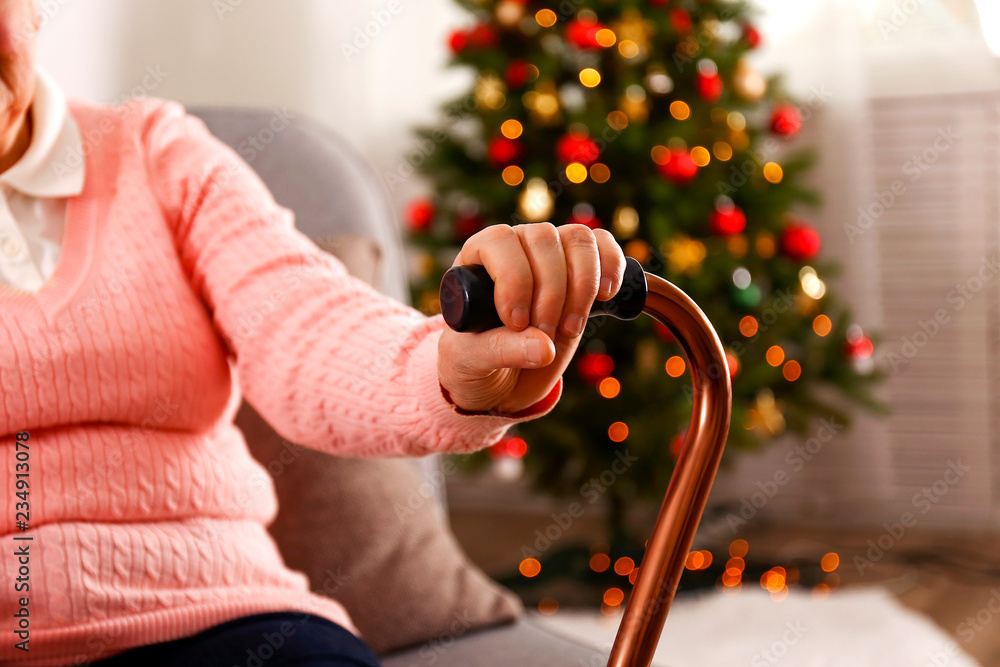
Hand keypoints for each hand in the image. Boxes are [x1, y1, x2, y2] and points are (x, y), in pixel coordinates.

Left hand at [438, 222, 625, 414]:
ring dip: (582, 285)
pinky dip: (612, 266)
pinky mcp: (582, 269)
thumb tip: (544, 347)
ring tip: (569, 328)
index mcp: (477, 260)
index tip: (517, 322)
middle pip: (544, 239)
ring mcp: (551, 255)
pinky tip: (605, 296)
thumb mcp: (472, 361)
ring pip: (578, 239)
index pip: (499, 241)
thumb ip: (501, 351)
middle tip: (544, 335)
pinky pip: (604, 246)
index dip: (514, 278)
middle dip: (551, 293)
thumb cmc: (476, 364)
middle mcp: (515, 248)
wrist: (503, 380)